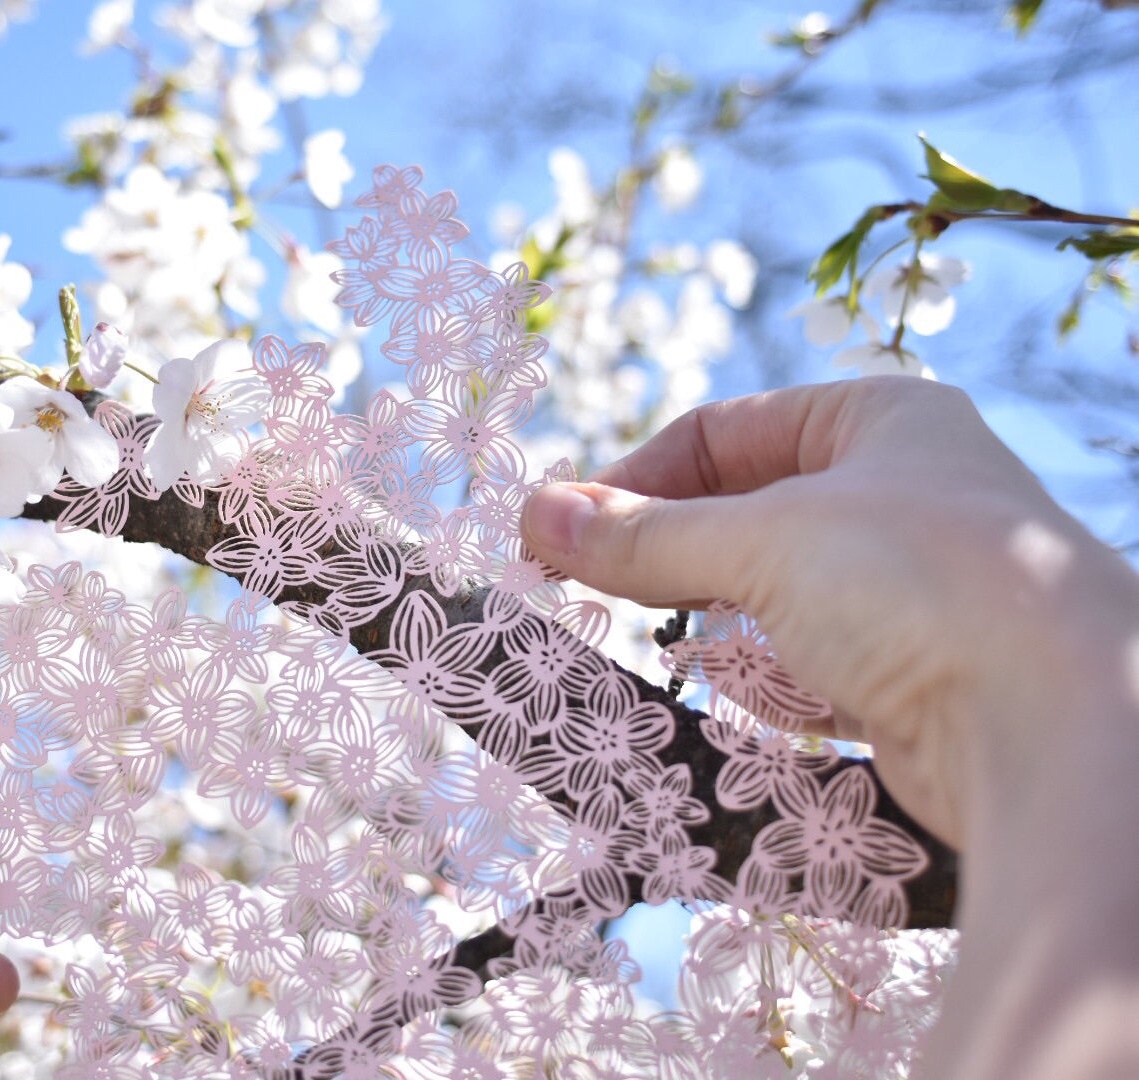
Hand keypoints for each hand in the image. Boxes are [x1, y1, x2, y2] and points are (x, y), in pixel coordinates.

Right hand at [519, 376, 1138, 849]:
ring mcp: (915, 587)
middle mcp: (906, 492)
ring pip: (775, 590)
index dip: (634, 476)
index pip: (723, 431)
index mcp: (883, 418)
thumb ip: (644, 536)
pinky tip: (712, 689)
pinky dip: (753, 673)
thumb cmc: (916, 584)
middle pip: (746, 510)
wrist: (1054, 726)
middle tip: (576, 587)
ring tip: (632, 638)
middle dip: (662, 549)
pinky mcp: (917, 674)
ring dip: (702, 614)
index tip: (560, 531)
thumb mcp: (761, 541)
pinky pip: (809, 661)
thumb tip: (531, 512)